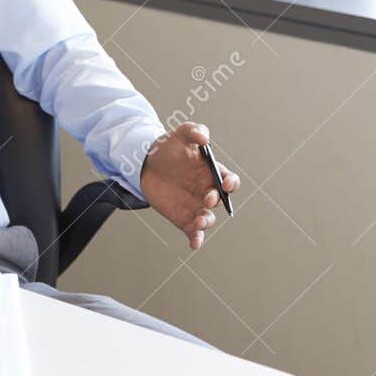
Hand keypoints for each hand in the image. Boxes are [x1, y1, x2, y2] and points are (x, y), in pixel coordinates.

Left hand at [138, 123, 238, 250]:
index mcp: (211, 172)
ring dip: (207, 222)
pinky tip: (194, 243)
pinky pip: (193, 232)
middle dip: (215, 200)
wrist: (145, 163)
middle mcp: (207, 190)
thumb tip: (204, 138)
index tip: (225, 183)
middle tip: (206, 198)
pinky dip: (196, 239)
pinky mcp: (183, 218)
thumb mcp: (180, 133)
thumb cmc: (169, 147)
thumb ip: (194, 131)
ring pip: (208, 218)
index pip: (229, 179)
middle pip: (219, 200)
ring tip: (198, 221)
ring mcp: (195, 205)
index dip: (231, 183)